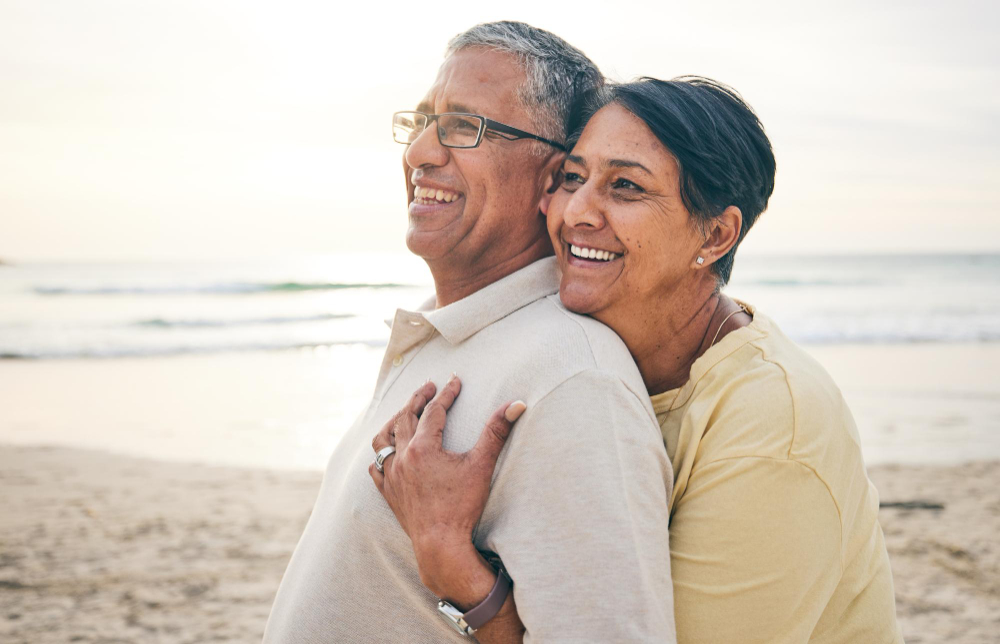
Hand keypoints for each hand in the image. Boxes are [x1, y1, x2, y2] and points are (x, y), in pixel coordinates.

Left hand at [369, 375, 525, 595]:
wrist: (441, 545)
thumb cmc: (462, 506)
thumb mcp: (482, 466)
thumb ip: (497, 432)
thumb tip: (516, 404)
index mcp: (423, 448)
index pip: (434, 411)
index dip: (446, 393)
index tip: (455, 380)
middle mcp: (402, 458)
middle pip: (405, 417)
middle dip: (418, 399)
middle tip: (430, 388)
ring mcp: (392, 476)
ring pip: (383, 439)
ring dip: (393, 422)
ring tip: (404, 413)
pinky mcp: (389, 493)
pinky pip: (376, 468)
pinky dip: (382, 455)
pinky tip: (389, 452)